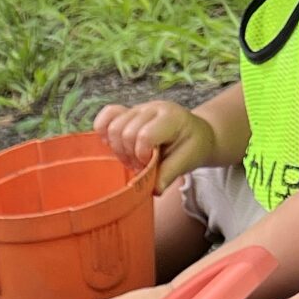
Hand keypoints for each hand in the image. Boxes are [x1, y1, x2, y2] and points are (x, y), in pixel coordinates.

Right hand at [93, 99, 217, 191]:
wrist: (195, 133)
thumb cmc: (192, 145)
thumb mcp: (188, 160)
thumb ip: (169, 174)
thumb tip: (152, 190)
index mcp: (171, 117)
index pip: (144, 135)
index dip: (142, 155)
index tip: (151, 164)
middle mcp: (153, 108)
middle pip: (124, 131)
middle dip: (129, 154)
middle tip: (141, 164)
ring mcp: (138, 109)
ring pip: (113, 127)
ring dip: (118, 149)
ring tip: (132, 157)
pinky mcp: (128, 112)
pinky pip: (106, 115)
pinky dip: (104, 130)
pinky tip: (113, 144)